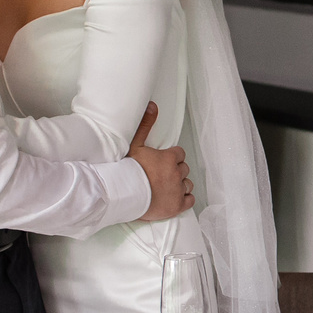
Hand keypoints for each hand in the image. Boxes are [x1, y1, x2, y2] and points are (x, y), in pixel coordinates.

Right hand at [128, 103, 191, 221]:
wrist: (122, 194)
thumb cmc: (127, 170)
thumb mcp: (135, 145)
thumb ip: (145, 125)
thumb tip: (153, 106)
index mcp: (169, 158)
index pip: (179, 154)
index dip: (171, 158)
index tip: (163, 162)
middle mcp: (177, 173)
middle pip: (183, 169)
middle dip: (175, 171)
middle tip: (162, 175)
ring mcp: (178, 190)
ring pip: (187, 184)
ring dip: (180, 185)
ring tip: (167, 187)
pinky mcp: (177, 206)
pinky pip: (190, 200)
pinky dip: (184, 199)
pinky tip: (175, 198)